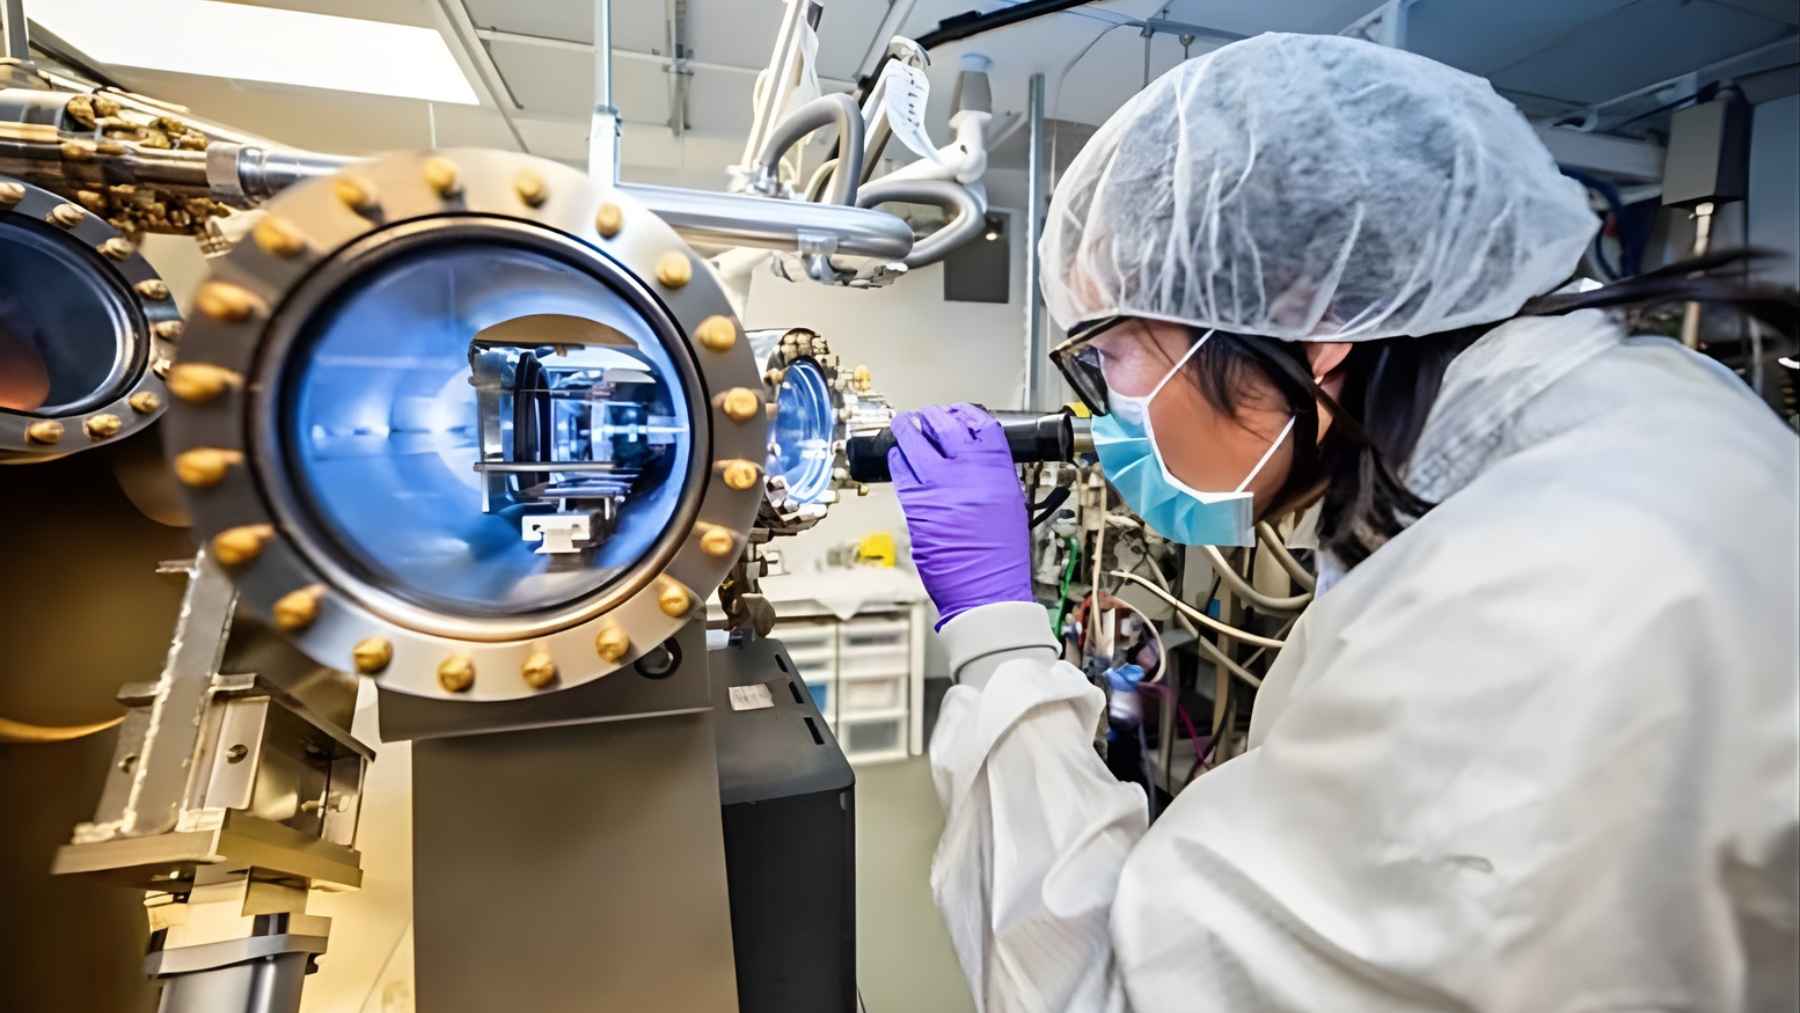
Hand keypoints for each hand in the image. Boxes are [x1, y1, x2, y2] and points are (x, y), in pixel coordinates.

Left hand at [887, 404, 1033, 626]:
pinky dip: (897, 459)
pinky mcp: (916, 504)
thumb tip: (972, 453)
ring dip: (908, 430)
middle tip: (926, 416)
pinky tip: (899, 457)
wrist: (986, 591)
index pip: (980, 424)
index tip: (956, 412)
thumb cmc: (1001, 557)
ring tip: (906, 427)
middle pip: (943, 425)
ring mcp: (939, 487)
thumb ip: (991, 473)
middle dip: (932, 417)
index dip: (964, 413)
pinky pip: (900, 470)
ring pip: (914, 441)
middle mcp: (968, 473)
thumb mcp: (1011, 503)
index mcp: (997, 471)